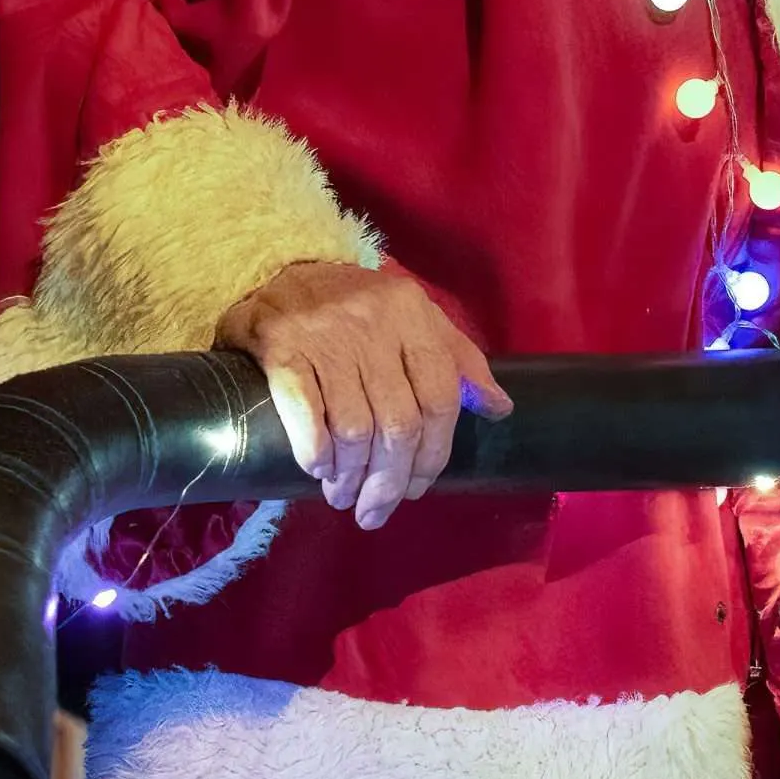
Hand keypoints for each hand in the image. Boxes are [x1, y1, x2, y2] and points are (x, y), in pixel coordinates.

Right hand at [216, 260, 511, 529]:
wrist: (283, 267)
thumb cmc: (357, 302)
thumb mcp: (417, 317)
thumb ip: (459, 359)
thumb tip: (499, 409)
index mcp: (413, 315)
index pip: (440, 399)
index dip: (434, 455)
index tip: (419, 489)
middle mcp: (373, 324)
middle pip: (398, 424)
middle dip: (390, 481)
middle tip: (375, 511)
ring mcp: (325, 336)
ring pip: (353, 427)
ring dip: (350, 475)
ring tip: (344, 495)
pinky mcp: (280, 347)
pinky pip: (304, 411)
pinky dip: (314, 450)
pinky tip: (317, 469)